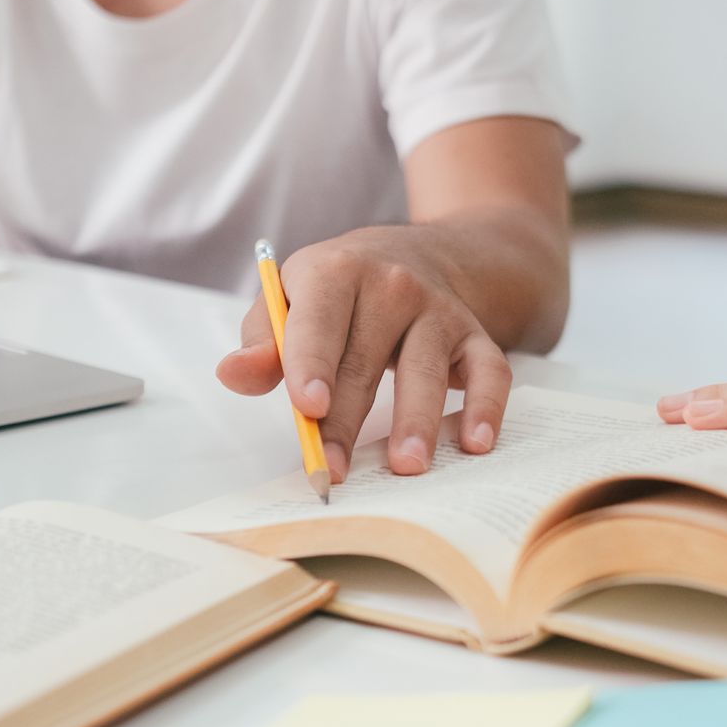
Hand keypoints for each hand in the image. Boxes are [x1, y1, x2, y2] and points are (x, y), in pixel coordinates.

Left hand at [216, 227, 511, 479]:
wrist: (417, 256)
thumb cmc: (340, 293)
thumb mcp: (291, 298)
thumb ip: (262, 340)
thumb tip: (236, 374)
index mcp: (336, 271)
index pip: (320, 320)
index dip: (312, 363)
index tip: (309, 408)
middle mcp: (392, 284)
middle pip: (365, 360)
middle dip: (348, 421)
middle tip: (334, 470)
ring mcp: (438, 310)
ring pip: (427, 368)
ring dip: (417, 420)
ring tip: (406, 465)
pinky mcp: (475, 335)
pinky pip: (490, 371)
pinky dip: (487, 407)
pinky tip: (476, 443)